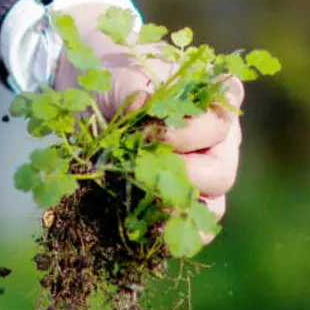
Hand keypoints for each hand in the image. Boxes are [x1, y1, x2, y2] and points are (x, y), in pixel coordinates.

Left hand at [50, 1, 243, 244]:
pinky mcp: (174, 200)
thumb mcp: (124, 74)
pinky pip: (189, 225)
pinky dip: (174, 232)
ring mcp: (199, 176)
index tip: (154, 130)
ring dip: (181, 210)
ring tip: (151, 208)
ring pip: (212, 206)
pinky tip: (154, 234)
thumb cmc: (114, 75)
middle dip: (184, 176)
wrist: (85, 91)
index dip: (194, 131)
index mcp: (213, 102)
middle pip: (221, 172)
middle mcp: (216, 142)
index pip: (224, 119)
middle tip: (145, 171)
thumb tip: (144, 108)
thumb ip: (140, 92)